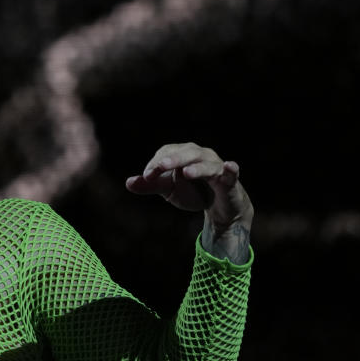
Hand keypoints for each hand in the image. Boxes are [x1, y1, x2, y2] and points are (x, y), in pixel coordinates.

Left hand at [125, 142, 253, 261]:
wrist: (218, 207)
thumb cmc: (192, 191)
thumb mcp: (168, 190)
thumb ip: (150, 186)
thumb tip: (128, 182)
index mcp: (183, 154)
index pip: (167, 153)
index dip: (156, 163)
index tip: (146, 176)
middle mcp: (200, 155)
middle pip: (187, 152)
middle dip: (173, 159)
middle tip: (160, 167)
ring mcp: (216, 166)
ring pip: (207, 163)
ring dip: (197, 167)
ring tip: (185, 172)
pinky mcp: (229, 180)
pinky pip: (231, 173)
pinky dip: (231, 169)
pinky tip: (230, 166)